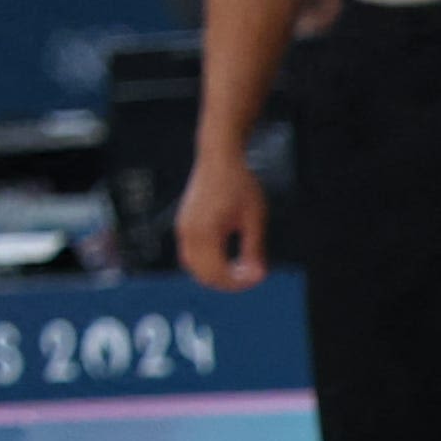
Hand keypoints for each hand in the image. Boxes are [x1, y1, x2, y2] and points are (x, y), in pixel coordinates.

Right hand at [176, 153, 265, 290]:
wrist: (218, 158)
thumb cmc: (237, 183)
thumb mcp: (254, 217)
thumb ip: (254, 249)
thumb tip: (258, 275)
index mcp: (206, 231)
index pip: (218, 273)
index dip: (239, 282)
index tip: (257, 277)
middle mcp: (188, 231)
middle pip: (203, 275)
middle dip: (228, 282)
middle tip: (250, 275)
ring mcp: (182, 227)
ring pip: (193, 267)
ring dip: (215, 274)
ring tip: (238, 269)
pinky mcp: (182, 223)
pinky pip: (189, 254)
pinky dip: (205, 263)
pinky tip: (225, 258)